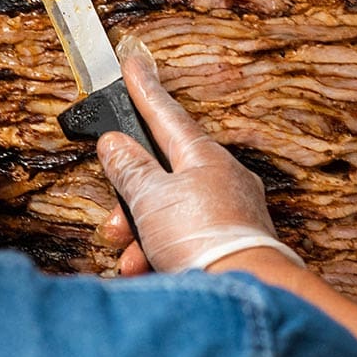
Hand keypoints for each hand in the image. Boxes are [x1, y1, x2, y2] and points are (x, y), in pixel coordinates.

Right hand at [96, 51, 299, 274]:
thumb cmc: (201, 238)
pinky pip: (184, 242)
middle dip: (131, 199)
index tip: (133, 63)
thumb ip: (129, 168)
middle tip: (113, 220)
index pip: (167, 114)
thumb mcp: (151, 197)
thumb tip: (115, 143)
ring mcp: (228, 214)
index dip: (144, 90)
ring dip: (141, 234)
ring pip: (169, 214)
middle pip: (163, 175)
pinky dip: (160, 254)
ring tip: (130, 255)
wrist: (243, 293)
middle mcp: (221, 180)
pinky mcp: (229, 247)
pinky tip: (148, 270)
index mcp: (204, 156)